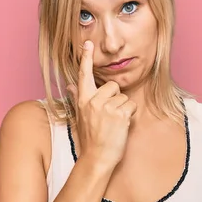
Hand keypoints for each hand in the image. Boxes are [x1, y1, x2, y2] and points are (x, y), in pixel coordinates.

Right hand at [67, 40, 136, 165]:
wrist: (97, 158)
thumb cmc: (90, 138)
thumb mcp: (80, 116)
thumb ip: (76, 98)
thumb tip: (70, 85)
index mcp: (83, 100)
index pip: (84, 75)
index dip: (86, 58)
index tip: (87, 43)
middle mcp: (93, 101)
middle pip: (112, 86)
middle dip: (115, 98)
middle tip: (109, 116)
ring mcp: (106, 107)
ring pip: (124, 97)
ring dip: (123, 109)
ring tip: (114, 123)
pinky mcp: (119, 115)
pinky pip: (131, 106)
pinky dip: (130, 115)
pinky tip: (121, 126)